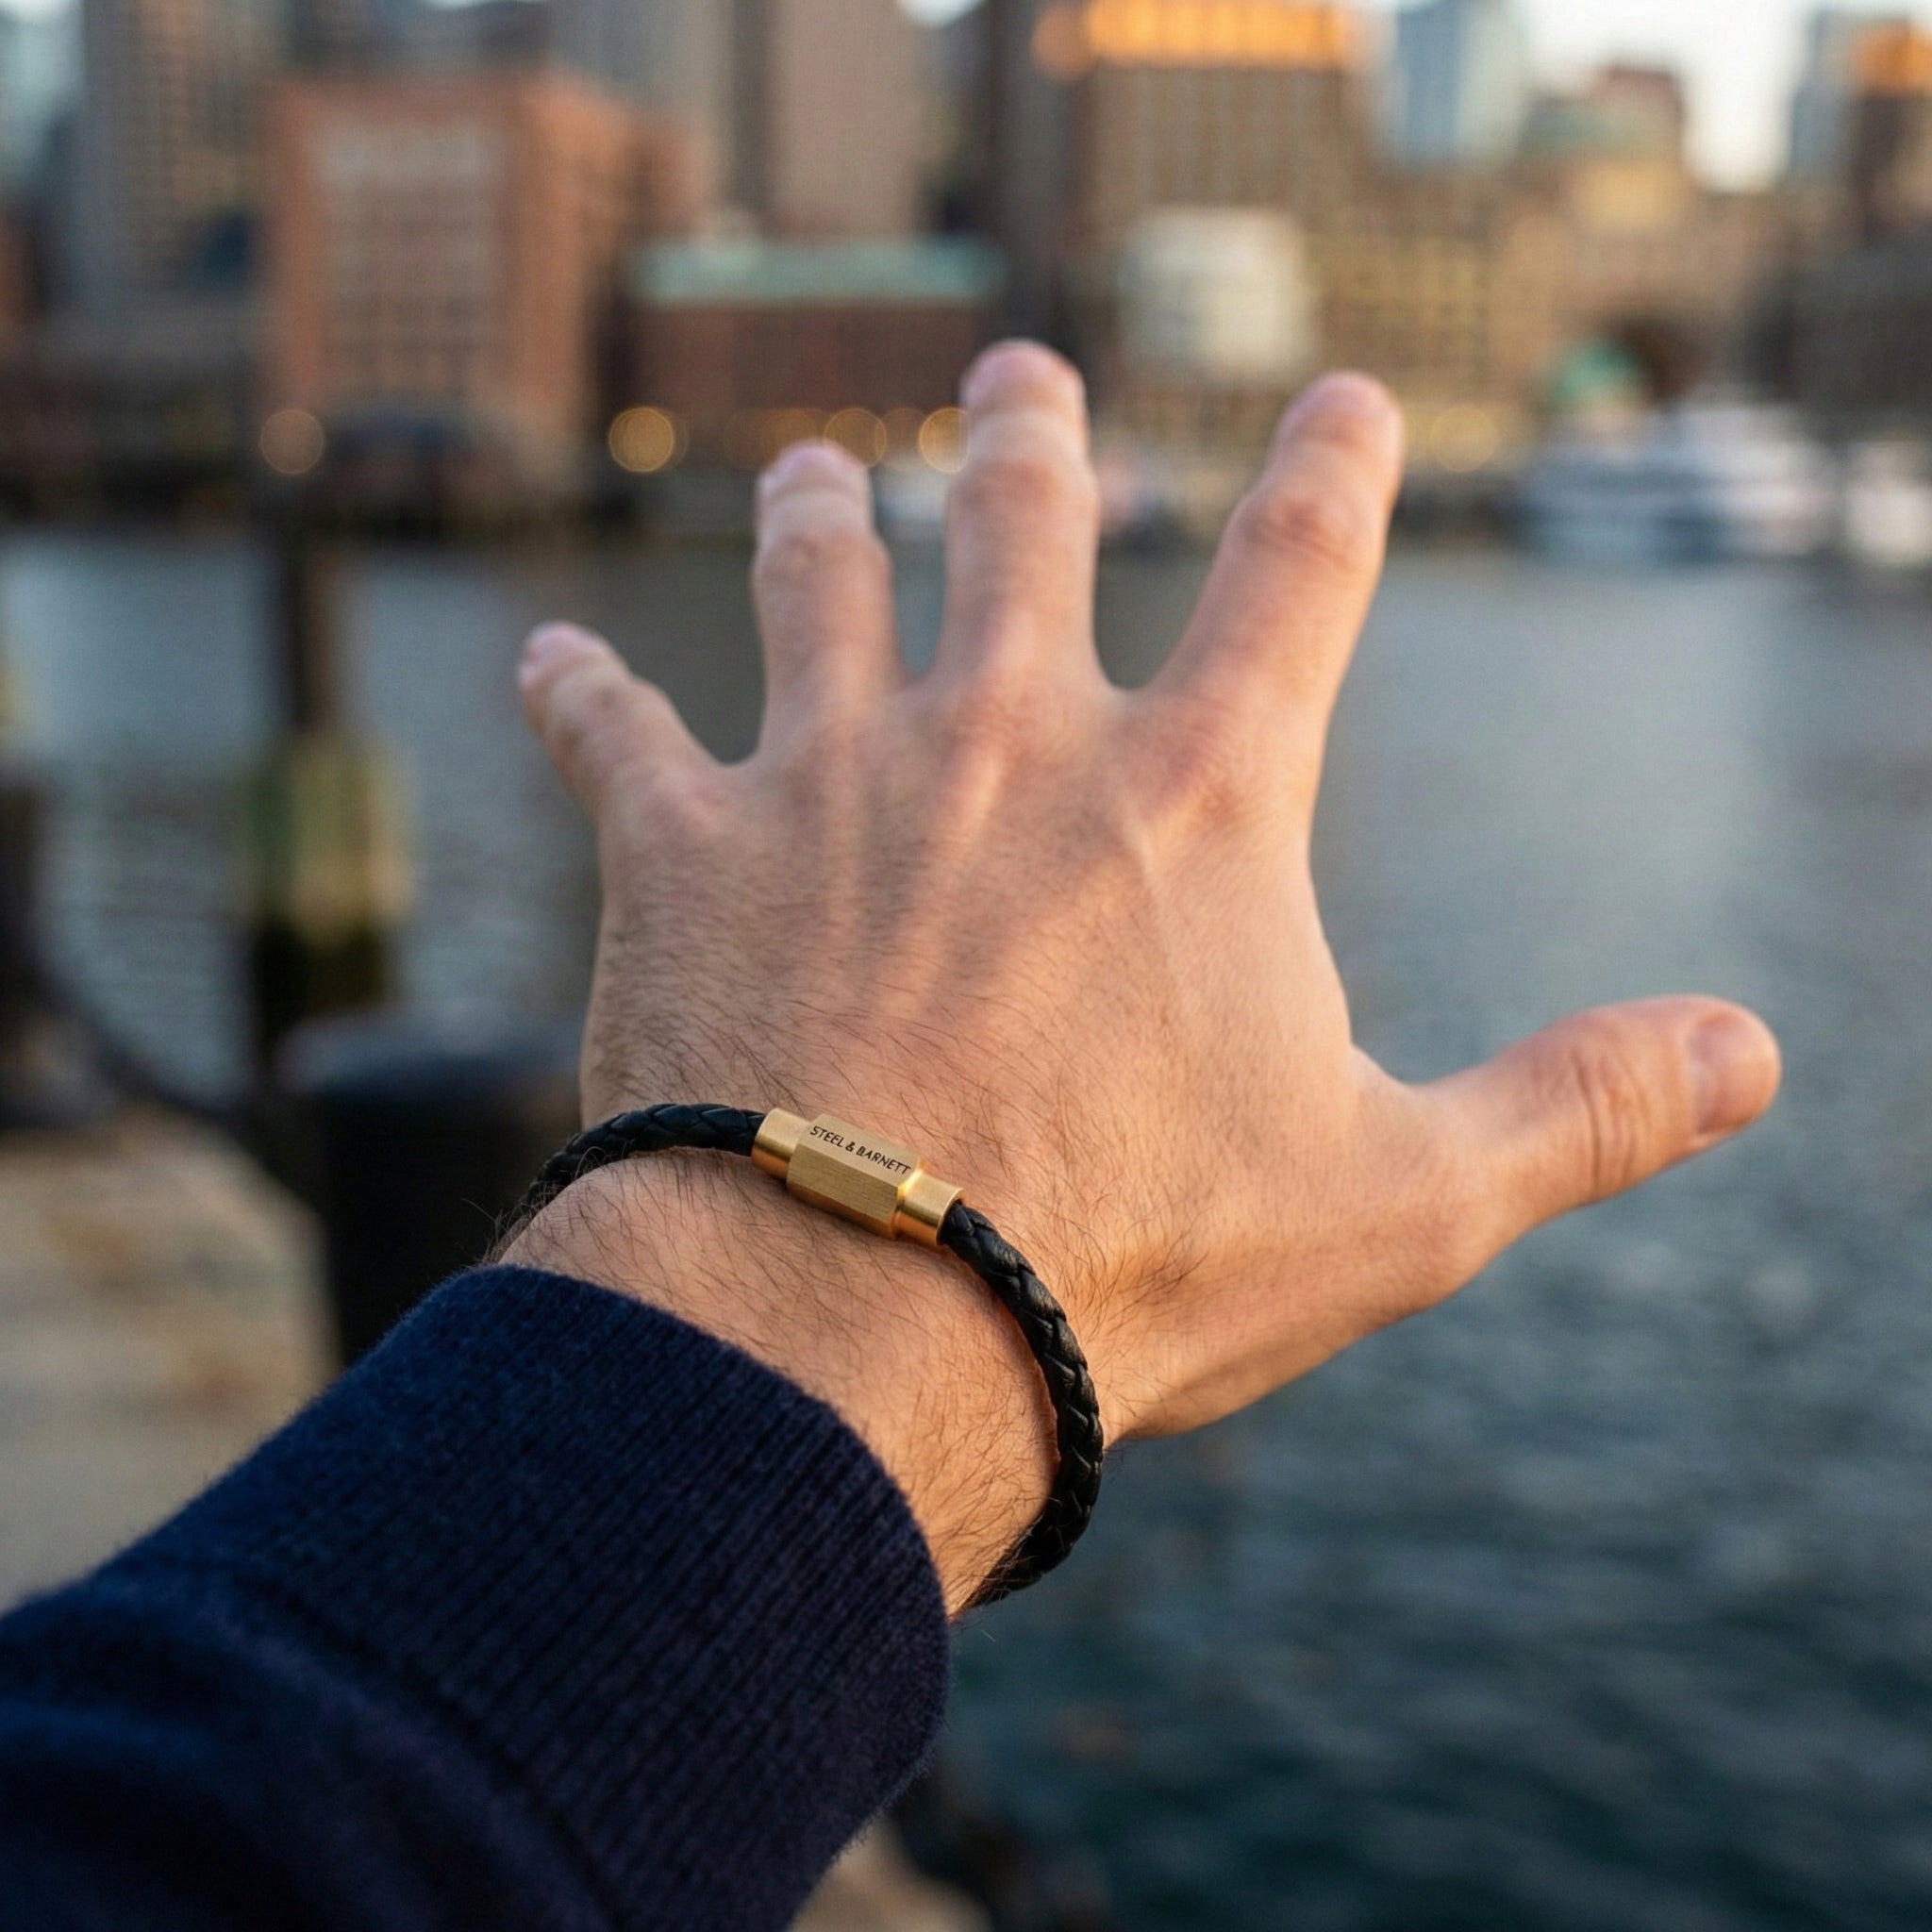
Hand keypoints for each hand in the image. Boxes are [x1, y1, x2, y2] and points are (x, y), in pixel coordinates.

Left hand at [504, 344, 1780, 1609]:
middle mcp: (1010, 739)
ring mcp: (832, 777)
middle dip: (1034, 441)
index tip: (1346, 399)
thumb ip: (1581, 1108)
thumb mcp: (1404, 1199)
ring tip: (820, 473)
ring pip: (822, 581)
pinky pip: (608, 733)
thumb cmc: (1135, 1262)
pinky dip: (575, 696)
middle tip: (1018, 379)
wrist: (859, 1320)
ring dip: (824, 516)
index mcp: (1194, 797)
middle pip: (1029, 522)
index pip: (1299, 576)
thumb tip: (1754, 1051)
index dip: (1335, 475)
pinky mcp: (680, 850)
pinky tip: (544, 664)